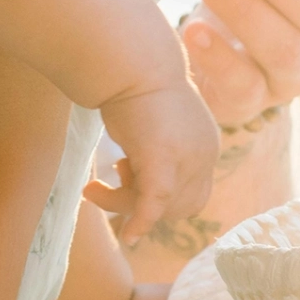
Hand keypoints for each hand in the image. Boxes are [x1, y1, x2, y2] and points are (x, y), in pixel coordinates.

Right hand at [86, 79, 219, 245]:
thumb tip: (134, 171)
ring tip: (92, 189)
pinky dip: (141, 223)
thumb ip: (157, 150)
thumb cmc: (133, 85)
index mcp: (206, 145)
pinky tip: (128, 237)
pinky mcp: (164, 161)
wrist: (130, 62)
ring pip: (162, 207)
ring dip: (125, 206)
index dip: (162, 198)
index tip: (125, 178)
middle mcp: (205, 154)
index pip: (192, 192)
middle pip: (183, 205)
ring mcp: (188, 158)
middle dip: (145, 205)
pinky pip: (153, 204)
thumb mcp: (154, 124)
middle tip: (106, 188)